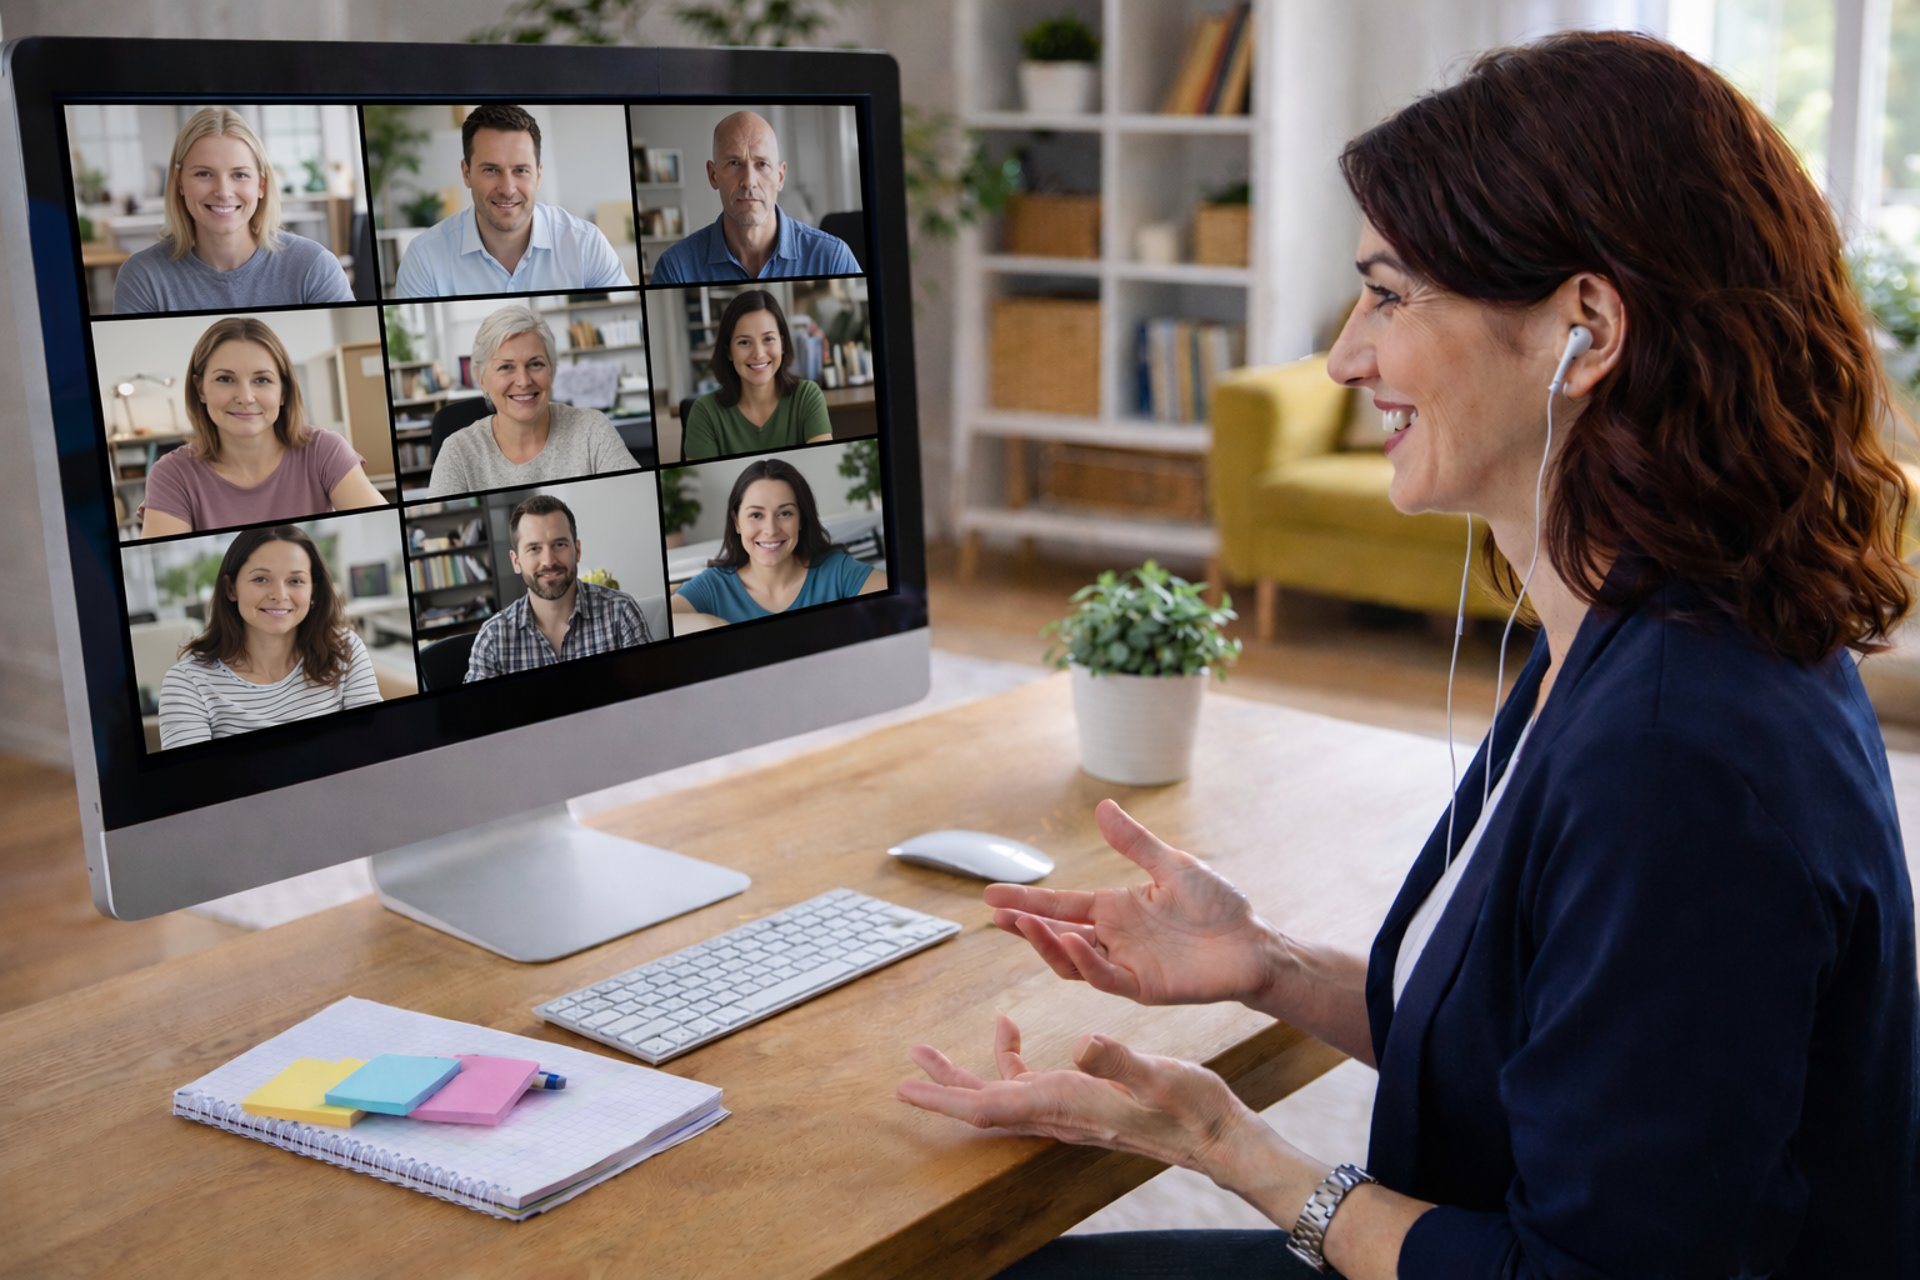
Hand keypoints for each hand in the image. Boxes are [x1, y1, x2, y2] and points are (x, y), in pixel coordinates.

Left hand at [896, 1014, 1260, 1179]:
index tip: (905, 1090)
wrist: (1216, 1135)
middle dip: (941, 1086)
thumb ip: (1118, 1061)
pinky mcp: (1081, 1100)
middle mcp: (1059, 1111)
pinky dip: (1009, 1058)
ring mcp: (1068, 1108)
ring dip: (964, 1072)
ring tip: (930, 1051)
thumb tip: (1081, 1044)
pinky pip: (1029, 1083)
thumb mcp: (1157, 1076)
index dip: (944, 1097)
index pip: (989, 1106)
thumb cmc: (1191, 1108)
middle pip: (983, 1104)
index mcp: (1066, 1102)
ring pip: (1000, 1093)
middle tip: (907, 1066)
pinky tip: (1008, 1030)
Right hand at [986, 799, 1278, 1007]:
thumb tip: (1101, 807)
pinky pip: (1106, 978)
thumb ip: (1134, 842)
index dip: (1027, 902)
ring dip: (1047, 945)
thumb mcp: (1171, 865)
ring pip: (1073, 961)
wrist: (1253, 942)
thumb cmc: (1218, 905)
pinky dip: (1086, 961)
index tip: (990, 896)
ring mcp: (1127, 964)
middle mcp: (1114, 939)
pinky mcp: (1144, 986)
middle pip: (1057, 935)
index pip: (1061, 905)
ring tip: (1025, 925)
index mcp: (1116, 909)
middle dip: (1025, 927)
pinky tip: (1071, 941)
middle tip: (996, 917)